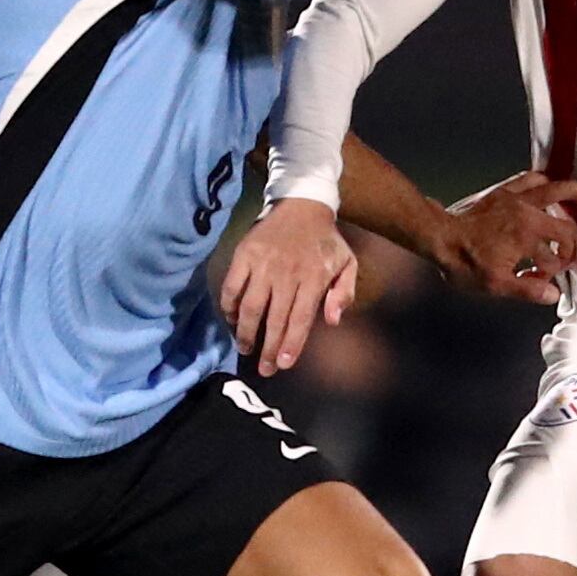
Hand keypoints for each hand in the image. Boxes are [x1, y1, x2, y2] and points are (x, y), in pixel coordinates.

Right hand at [221, 198, 356, 375]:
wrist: (302, 205)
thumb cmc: (325, 242)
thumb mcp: (347, 264)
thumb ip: (344, 293)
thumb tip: (333, 320)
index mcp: (313, 278)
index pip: (300, 319)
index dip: (291, 344)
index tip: (284, 365)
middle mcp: (286, 273)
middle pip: (274, 319)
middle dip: (268, 348)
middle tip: (264, 369)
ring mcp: (263, 264)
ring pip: (250, 307)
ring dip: (245, 332)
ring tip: (245, 348)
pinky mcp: (244, 255)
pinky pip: (232, 286)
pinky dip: (229, 306)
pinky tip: (232, 319)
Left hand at [427, 172, 576, 304]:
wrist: (441, 238)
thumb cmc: (465, 263)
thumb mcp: (496, 285)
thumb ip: (528, 290)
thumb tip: (553, 294)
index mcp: (528, 238)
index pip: (555, 258)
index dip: (553, 272)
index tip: (543, 279)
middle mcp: (528, 215)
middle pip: (564, 226)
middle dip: (572, 243)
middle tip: (572, 250)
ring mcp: (516, 199)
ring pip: (553, 189)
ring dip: (571, 193)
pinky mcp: (504, 192)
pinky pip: (529, 179)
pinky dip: (542, 181)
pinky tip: (547, 185)